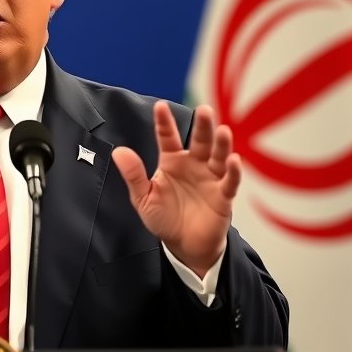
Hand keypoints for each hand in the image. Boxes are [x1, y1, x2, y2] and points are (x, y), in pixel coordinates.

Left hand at [111, 102, 240, 277]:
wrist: (183, 245)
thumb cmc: (164, 218)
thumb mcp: (143, 198)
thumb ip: (134, 175)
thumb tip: (118, 151)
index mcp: (172, 161)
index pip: (168, 137)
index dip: (164, 122)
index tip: (160, 106)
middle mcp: (194, 164)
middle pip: (200, 141)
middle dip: (203, 126)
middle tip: (204, 110)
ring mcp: (210, 178)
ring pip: (218, 157)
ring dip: (221, 144)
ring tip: (223, 131)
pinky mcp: (223, 196)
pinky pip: (229, 181)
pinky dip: (233, 171)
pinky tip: (234, 160)